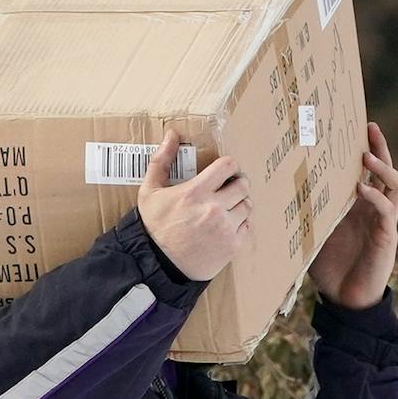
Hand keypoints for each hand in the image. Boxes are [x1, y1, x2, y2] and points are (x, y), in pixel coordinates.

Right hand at [138, 127, 252, 281]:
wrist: (157, 264)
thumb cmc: (153, 227)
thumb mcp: (149, 191)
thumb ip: (162, 161)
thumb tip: (172, 134)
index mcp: (196, 192)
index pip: (228, 166)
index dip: (229, 165)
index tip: (225, 171)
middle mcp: (214, 208)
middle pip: (243, 184)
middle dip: (237, 184)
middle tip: (229, 189)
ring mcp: (225, 228)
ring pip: (248, 205)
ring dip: (240, 204)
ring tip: (227, 208)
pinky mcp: (232, 246)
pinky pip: (248, 226)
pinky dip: (240, 224)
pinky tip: (227, 225)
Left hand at [308, 120, 397, 309]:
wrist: (345, 300)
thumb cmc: (330, 269)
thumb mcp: (314, 235)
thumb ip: (306, 214)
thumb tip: (277, 195)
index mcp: (360, 206)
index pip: (368, 172)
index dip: (365, 149)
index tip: (355, 128)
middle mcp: (375, 209)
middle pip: (386, 170)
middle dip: (379, 148)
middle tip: (369, 128)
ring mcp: (383, 221)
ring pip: (395, 185)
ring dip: (383, 168)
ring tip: (366, 157)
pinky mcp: (386, 237)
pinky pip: (386, 211)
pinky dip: (375, 198)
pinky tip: (361, 190)